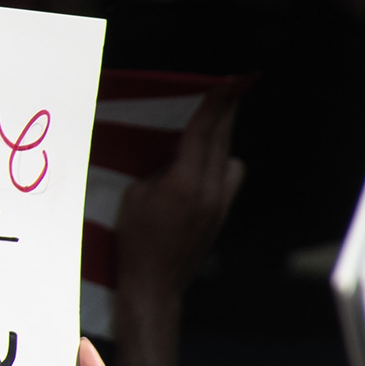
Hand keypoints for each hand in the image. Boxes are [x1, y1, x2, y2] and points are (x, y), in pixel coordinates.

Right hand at [113, 83, 244, 365]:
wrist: (153, 286)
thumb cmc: (133, 241)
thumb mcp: (134, 195)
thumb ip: (158, 170)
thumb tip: (172, 153)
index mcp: (186, 182)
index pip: (204, 131)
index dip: (216, 102)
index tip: (230, 80)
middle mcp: (211, 192)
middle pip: (223, 140)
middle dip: (224, 113)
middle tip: (227, 90)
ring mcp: (219, 206)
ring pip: (231, 160)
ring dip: (222, 142)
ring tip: (207, 132)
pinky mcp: (219, 217)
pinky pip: (228, 180)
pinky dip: (219, 166)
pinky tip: (201, 168)